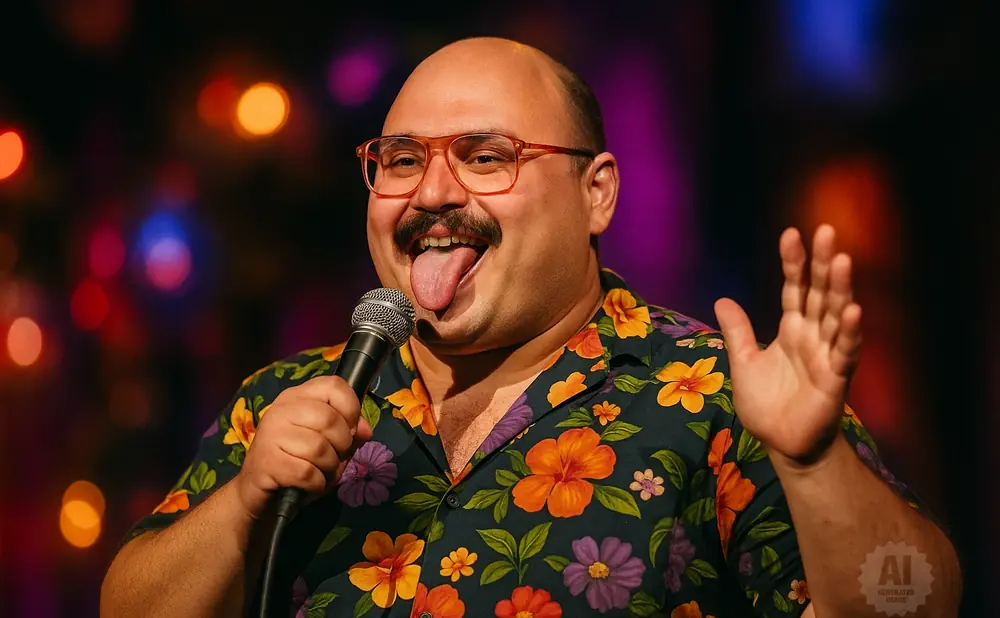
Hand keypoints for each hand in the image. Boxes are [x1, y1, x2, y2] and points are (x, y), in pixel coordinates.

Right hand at [235, 376, 371, 517]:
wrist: (259, 492)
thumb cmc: (298, 463)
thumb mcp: (329, 444)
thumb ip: (349, 431)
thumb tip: (365, 430)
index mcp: (297, 397)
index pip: (334, 386)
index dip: (351, 408)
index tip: (350, 429)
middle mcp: (281, 410)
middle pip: (329, 419)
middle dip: (342, 445)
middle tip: (333, 457)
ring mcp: (270, 434)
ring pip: (320, 448)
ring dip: (329, 467)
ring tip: (320, 472)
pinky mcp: (266, 462)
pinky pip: (307, 472)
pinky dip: (316, 483)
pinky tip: (309, 484)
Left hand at [713, 225, 861, 463]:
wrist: (783, 444)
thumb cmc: (766, 404)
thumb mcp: (743, 363)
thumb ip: (738, 332)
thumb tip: (722, 299)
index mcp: (791, 329)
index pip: (793, 288)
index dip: (793, 263)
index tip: (791, 233)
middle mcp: (812, 336)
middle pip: (819, 293)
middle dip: (822, 263)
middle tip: (826, 230)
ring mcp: (826, 355)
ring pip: (836, 315)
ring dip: (840, 289)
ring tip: (842, 260)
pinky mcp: (836, 379)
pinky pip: (845, 351)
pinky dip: (849, 332)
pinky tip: (853, 311)